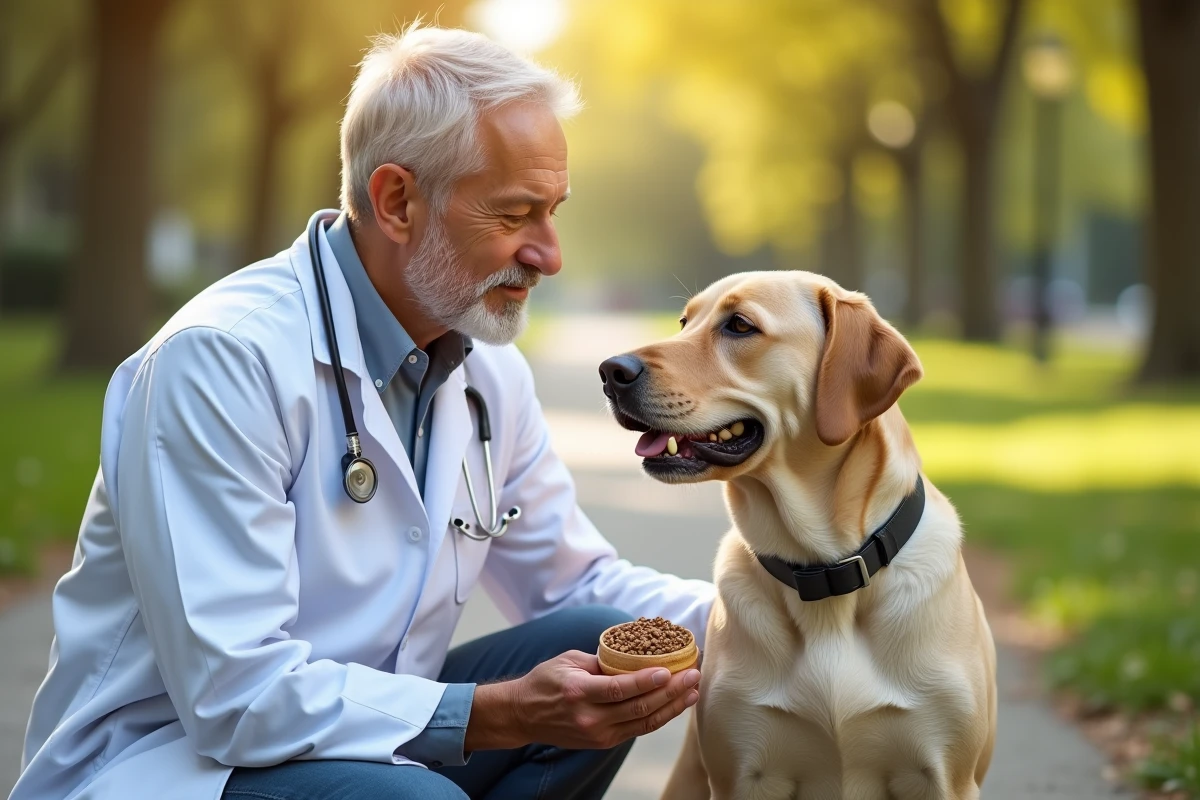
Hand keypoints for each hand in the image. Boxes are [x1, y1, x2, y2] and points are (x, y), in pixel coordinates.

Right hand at [510, 650, 699, 749]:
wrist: (524, 715)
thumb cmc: (546, 680)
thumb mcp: (570, 661)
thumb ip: (602, 661)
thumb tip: (637, 656)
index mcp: (579, 693)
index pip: (620, 689)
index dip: (648, 681)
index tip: (671, 670)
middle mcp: (590, 718)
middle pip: (638, 707)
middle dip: (671, 691)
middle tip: (692, 675)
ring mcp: (598, 735)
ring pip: (643, 722)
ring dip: (672, 707)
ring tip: (692, 691)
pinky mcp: (603, 742)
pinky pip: (637, 729)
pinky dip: (658, 717)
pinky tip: (674, 705)